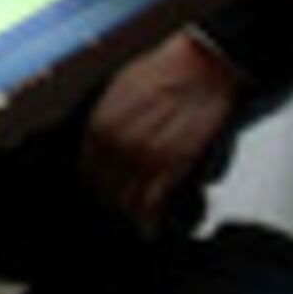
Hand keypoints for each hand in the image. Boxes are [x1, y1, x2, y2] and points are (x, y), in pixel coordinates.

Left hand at [80, 27, 241, 234]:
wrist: (204, 64)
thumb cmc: (169, 69)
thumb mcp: (122, 88)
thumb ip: (110, 118)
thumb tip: (107, 137)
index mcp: (100, 125)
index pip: (87, 170)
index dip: (98, 183)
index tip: (106, 189)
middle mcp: (115, 146)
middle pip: (104, 191)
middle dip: (113, 201)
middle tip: (124, 208)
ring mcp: (142, 160)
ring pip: (126, 204)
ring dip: (132, 214)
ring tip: (139, 220)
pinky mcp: (170, 170)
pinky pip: (151, 208)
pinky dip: (151, 222)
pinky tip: (152, 228)